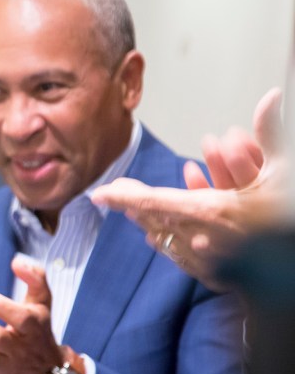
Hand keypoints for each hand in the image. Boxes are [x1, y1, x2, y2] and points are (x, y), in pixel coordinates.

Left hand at [91, 88, 286, 290]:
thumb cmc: (292, 217)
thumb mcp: (285, 173)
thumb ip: (271, 136)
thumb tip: (272, 95)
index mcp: (214, 212)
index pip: (155, 201)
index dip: (123, 196)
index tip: (97, 194)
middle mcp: (206, 238)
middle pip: (154, 219)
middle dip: (133, 205)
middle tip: (112, 194)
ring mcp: (209, 262)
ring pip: (164, 239)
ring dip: (147, 222)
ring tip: (130, 210)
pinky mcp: (216, 277)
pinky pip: (181, 257)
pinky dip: (167, 243)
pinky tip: (155, 236)